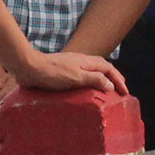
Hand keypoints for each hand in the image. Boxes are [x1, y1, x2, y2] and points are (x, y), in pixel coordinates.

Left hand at [11, 49, 128, 95]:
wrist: (29, 68)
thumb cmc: (53, 73)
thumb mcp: (76, 77)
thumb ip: (94, 80)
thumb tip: (110, 85)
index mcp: (87, 61)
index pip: (109, 69)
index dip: (119, 80)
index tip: (125, 92)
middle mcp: (81, 61)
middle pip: (102, 68)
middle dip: (113, 78)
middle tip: (120, 89)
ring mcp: (71, 66)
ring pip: (92, 71)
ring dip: (102, 80)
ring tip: (106, 92)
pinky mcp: (62, 72)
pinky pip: (81, 76)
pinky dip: (89, 83)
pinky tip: (85, 92)